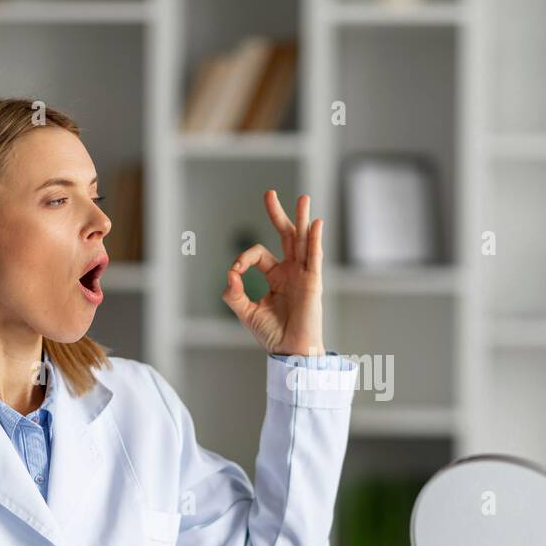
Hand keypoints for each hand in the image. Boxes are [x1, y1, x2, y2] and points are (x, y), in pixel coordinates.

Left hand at [222, 190, 325, 356]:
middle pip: (286, 236)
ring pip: (303, 241)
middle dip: (278, 214)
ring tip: (304, 198)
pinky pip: (315, 257)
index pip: (259, 255)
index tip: (235, 272)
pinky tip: (316, 223)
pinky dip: (315, 239)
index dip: (243, 259)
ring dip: (302, 219)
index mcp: (276, 277)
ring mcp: (304, 275)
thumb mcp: (247, 312)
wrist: (290, 352)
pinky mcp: (313, 282)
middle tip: (270, 193)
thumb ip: (235, 294)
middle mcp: (292, 272)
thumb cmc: (273, 334)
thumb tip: (230, 274)